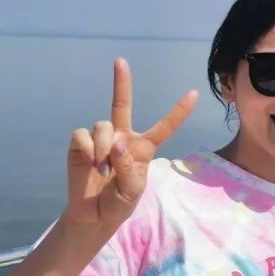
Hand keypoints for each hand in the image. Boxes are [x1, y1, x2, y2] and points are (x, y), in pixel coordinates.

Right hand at [65, 58, 197, 234]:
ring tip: (102, 166)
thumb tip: (117, 144)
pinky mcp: (80, 144)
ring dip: (103, 147)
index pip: (165, 126)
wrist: (95, 214)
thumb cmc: (120, 201)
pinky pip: (83, 135)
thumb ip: (128, 168)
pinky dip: (88, 150)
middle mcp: (123, 137)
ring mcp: (102, 139)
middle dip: (121, 82)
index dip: (179, 110)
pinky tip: (90, 164)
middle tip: (120, 61)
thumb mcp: (133, 190)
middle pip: (122, 103)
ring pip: (103, 125)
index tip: (194, 93)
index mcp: (144, 147)